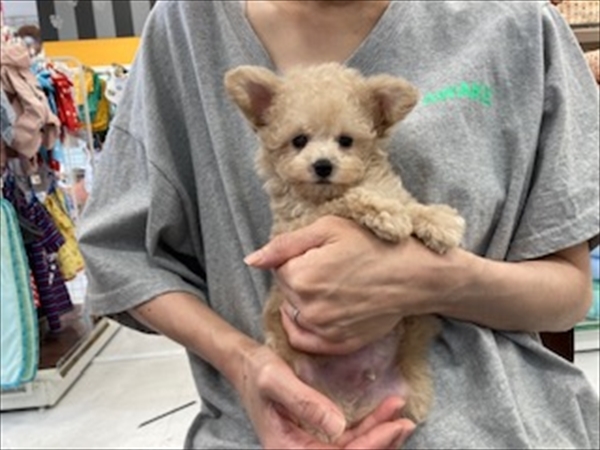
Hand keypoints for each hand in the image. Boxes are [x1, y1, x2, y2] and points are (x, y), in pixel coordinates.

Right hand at [234, 343, 413, 448]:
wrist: (244, 362)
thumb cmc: (255, 370)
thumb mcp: (276, 381)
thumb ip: (305, 403)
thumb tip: (339, 426)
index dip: (370, 446)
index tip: (393, 427)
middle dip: (380, 443)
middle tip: (405, 423)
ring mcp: (310, 443)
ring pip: (352, 447)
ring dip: (379, 434)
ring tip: (401, 416)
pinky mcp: (316, 432)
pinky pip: (348, 435)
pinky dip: (369, 425)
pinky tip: (385, 412)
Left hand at [245, 216, 450, 353]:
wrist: (412, 275)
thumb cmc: (372, 245)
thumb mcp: (327, 228)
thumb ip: (284, 245)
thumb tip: (250, 260)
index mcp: (300, 276)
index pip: (278, 268)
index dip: (298, 257)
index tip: (322, 252)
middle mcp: (306, 308)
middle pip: (287, 291)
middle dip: (301, 279)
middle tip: (332, 268)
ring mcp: (322, 330)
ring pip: (295, 314)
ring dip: (304, 302)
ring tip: (333, 287)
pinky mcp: (338, 344)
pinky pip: (305, 341)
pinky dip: (305, 327)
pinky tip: (321, 311)